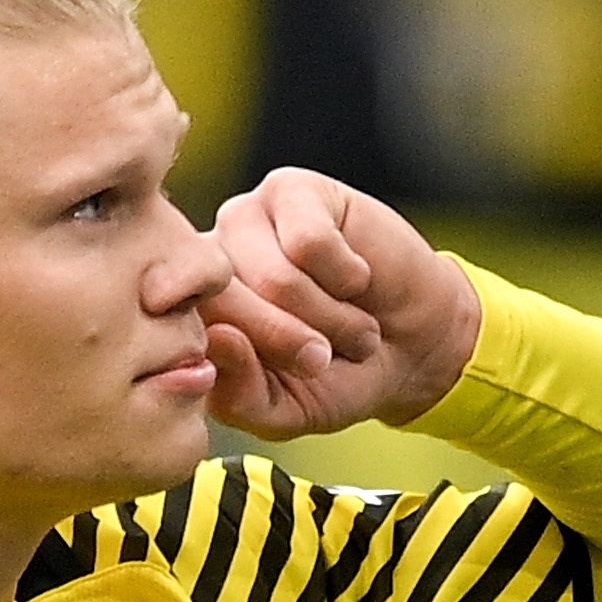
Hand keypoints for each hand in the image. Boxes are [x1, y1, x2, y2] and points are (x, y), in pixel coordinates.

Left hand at [200, 168, 485, 439]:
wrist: (413, 343)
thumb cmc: (337, 377)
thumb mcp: (285, 411)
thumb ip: (238, 395)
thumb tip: (218, 339)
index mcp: (192, 312)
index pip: (188, 332)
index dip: (240, 363)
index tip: (281, 376)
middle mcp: (209, 258)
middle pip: (228, 302)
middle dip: (289, 343)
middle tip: (324, 357)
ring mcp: (246, 218)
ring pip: (276, 277)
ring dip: (329, 316)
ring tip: (349, 324)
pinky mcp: (292, 190)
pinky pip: (311, 242)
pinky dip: (347, 276)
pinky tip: (355, 278)